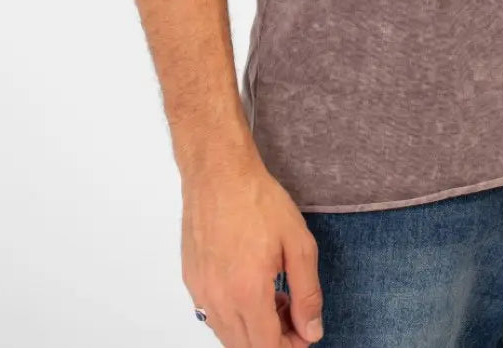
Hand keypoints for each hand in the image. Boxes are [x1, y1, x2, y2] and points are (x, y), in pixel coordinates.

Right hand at [181, 153, 324, 343]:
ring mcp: (201, 292)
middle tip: (293, 313)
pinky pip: (212, 316)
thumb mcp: (298, 243)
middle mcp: (219, 300)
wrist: (218, 173)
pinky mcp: (192, 281)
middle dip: (274, 340)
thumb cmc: (257, 200)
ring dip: (253, 330)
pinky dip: (234, 315)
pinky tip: (250, 288)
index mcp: (248, 293)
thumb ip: (307, 293)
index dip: (290, 347)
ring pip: (228, 335)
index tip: (305, 332)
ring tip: (275, 297)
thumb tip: (311, 330)